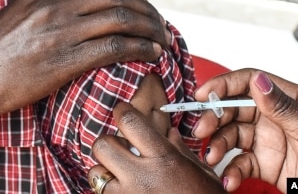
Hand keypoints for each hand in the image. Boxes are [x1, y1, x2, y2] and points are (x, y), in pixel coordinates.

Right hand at [0, 0, 171, 184]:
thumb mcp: (16, 17)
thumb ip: (45, 7)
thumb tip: (75, 6)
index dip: (129, 1)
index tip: (143, 13)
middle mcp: (54, 5)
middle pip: (116, 0)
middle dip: (146, 12)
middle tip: (160, 26)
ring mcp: (59, 31)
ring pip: (120, 21)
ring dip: (149, 30)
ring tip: (163, 40)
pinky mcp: (64, 59)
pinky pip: (114, 47)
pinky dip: (140, 47)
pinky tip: (152, 53)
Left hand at [88, 102, 224, 193]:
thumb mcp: (201, 174)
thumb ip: (181, 151)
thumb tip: (170, 134)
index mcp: (164, 159)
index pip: (130, 122)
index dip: (122, 111)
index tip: (122, 110)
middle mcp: (141, 177)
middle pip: (102, 145)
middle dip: (108, 143)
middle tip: (119, 147)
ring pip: (95, 173)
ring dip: (104, 171)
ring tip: (118, 174)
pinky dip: (110, 190)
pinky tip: (124, 190)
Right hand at [193, 69, 297, 191]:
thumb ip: (282, 106)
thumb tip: (258, 80)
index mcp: (289, 100)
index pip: (249, 82)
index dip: (224, 85)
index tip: (203, 95)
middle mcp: (275, 118)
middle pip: (234, 110)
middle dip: (214, 119)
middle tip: (201, 132)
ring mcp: (269, 142)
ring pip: (232, 137)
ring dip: (218, 146)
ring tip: (212, 158)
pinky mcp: (266, 166)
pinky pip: (240, 164)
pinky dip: (231, 172)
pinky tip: (230, 180)